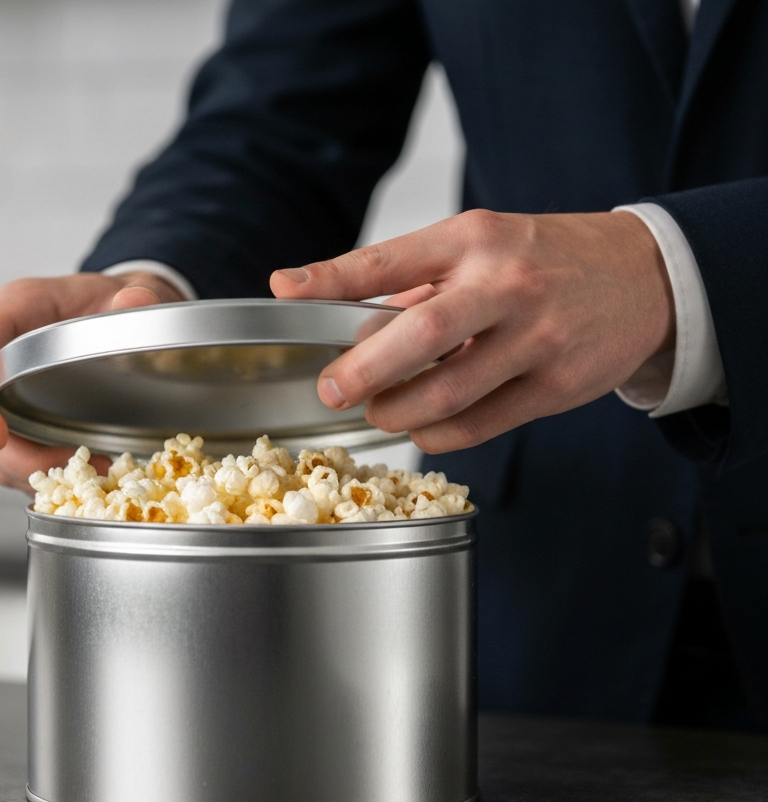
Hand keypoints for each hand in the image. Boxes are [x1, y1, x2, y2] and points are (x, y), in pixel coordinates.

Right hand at [0, 271, 185, 492]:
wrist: (123, 312)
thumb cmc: (115, 299)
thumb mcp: (135, 289)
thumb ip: (138, 295)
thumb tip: (134, 301)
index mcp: (13, 312)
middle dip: (11, 456)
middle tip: (70, 469)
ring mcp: (2, 390)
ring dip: (29, 472)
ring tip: (89, 472)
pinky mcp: (17, 418)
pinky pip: (9, 461)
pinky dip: (39, 478)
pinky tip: (80, 478)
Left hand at [270, 210, 674, 452]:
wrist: (643, 276)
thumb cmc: (544, 260)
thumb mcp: (482, 245)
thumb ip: (413, 279)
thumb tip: (329, 307)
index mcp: (474, 239)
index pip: (389, 260)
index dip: (330, 278)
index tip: (285, 290)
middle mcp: (505, 284)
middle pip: (418, 333)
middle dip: (362, 370)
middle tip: (332, 389)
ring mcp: (536, 338)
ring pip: (446, 392)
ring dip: (397, 411)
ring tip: (379, 410)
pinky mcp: (555, 386)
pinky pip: (478, 425)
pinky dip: (436, 434)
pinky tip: (422, 426)